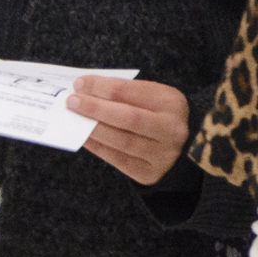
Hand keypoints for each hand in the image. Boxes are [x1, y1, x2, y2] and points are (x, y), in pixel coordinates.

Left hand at [70, 75, 190, 184]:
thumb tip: (88, 91)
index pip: (132, 92)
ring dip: (94, 129)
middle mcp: (170, 129)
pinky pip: (118, 160)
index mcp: (172, 104)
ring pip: (122, 141)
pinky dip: (98, 147)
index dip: (103, 87)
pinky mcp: (149, 173)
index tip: (80, 83)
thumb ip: (127, 94)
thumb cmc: (161, 117)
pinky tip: (84, 137)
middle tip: (72, 102)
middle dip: (96, 108)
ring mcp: (161, 154)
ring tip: (74, 119)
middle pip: (128, 117)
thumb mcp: (155, 98)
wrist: (185, 150)